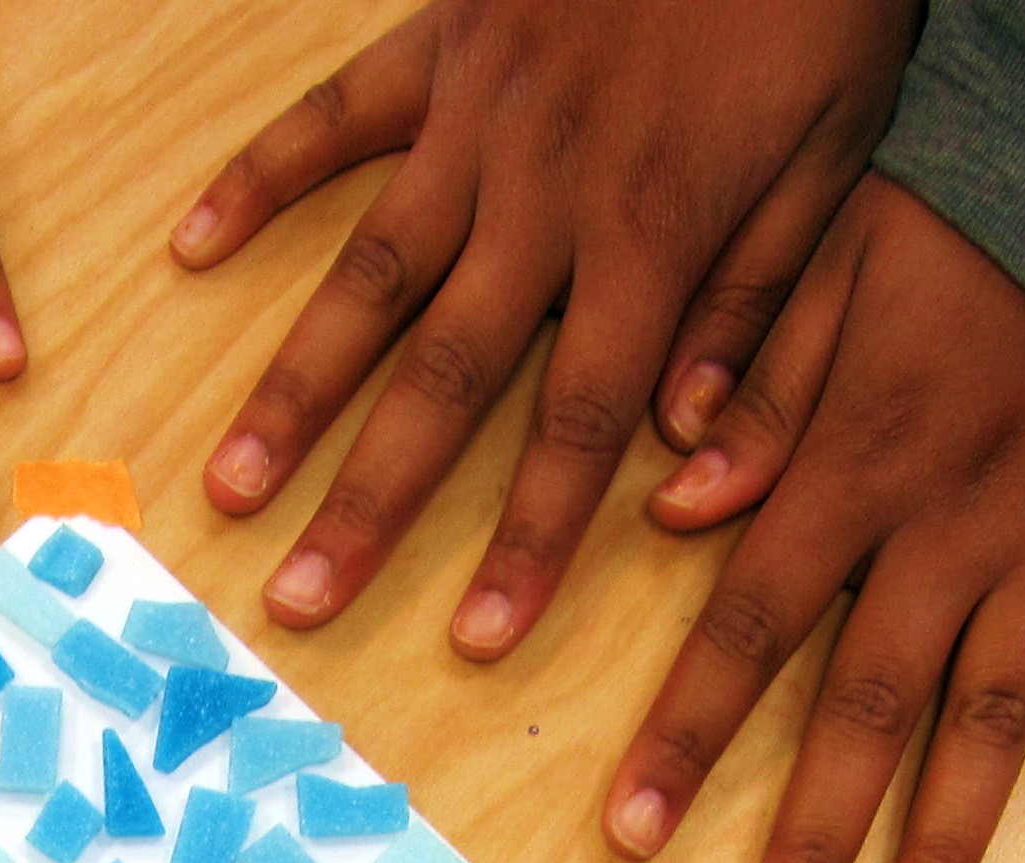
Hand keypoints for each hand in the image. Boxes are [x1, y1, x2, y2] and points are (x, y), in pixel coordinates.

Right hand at [174, 0, 908, 652]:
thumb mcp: (835, 158)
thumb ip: (758, 307)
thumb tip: (690, 454)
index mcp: (653, 235)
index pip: (581, 425)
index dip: (529, 540)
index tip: (473, 639)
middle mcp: (546, 189)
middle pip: (444, 375)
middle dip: (368, 500)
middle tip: (297, 599)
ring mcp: (478, 113)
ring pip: (369, 270)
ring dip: (293, 385)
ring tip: (228, 481)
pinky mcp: (441, 36)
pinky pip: (334, 116)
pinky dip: (258, 178)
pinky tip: (189, 247)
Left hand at [609, 178, 1024, 862]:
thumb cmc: (966, 215)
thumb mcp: (833, 258)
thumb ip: (754, 386)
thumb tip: (672, 505)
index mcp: (856, 467)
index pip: (749, 626)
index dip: (686, 736)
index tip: (630, 838)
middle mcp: (953, 529)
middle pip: (867, 709)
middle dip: (811, 841)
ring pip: (997, 720)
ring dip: (949, 846)